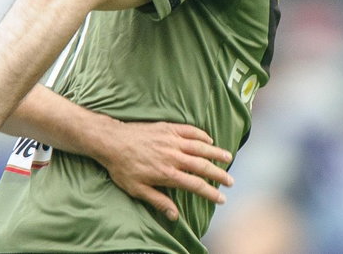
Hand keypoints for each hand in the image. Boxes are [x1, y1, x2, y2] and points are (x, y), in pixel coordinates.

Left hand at [95, 121, 233, 220]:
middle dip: (219, 174)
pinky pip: (189, 130)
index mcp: (167, 173)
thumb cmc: (122, 167)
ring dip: (216, 153)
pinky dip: (201, 135)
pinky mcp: (167, 128)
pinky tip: (209, 140)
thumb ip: (158, 201)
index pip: (195, 185)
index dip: (210, 192)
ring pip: (200, 147)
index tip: (221, 198)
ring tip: (228, 157)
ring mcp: (171, 140)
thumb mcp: (137, 189)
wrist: (112, 141)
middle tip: (231, 181)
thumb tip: (174, 215)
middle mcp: (173, 156)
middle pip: (202, 166)